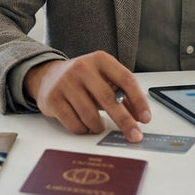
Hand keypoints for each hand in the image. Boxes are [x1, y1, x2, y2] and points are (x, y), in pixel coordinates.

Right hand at [24, 51, 151, 141]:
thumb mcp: (103, 79)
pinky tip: (84, 124)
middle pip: (109, 99)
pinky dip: (83, 129)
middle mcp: (83, 68)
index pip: (126, 80)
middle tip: (134, 135)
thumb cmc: (82, 79)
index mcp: (100, 60)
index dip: (138, 101)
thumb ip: (121, 95)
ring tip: (99, 126)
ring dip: (99, 127)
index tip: (145, 118)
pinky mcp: (53, 99)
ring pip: (90, 116)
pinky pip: (75, 123)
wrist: (48, 76)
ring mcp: (66, 83)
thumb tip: (139, 117)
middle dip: (125, 121)